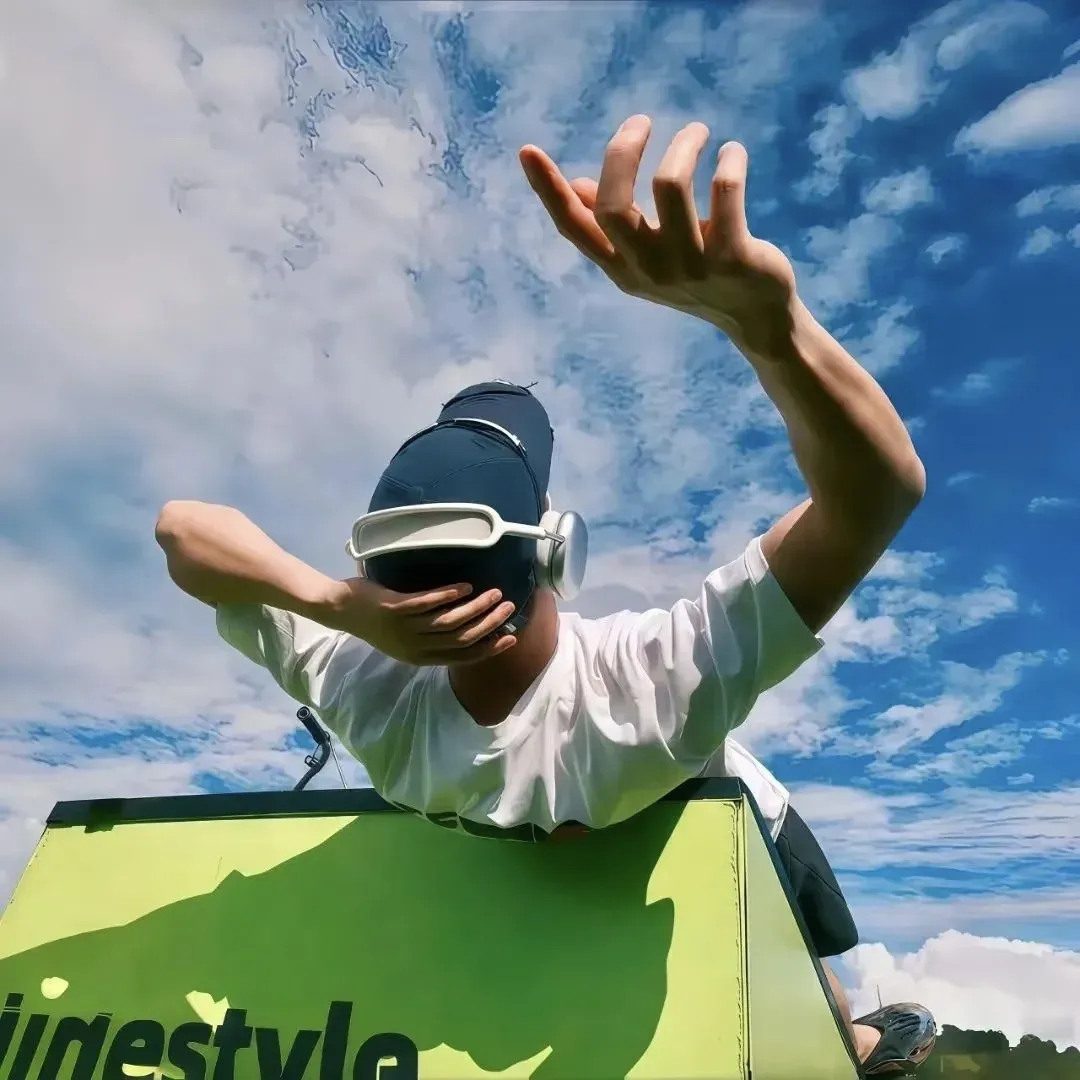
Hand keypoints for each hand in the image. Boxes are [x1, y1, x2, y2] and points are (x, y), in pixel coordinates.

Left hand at [321, 578, 516, 665]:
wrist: (339, 609)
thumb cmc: (375, 619)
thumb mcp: (404, 637)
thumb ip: (430, 635)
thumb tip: (465, 623)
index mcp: (419, 657)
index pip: (461, 657)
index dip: (488, 648)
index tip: (510, 638)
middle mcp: (413, 646)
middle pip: (460, 638)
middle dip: (489, 624)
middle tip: (508, 608)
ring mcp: (403, 628)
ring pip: (448, 621)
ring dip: (475, 607)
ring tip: (493, 592)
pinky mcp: (393, 608)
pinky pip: (426, 603)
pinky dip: (448, 594)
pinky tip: (464, 586)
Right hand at [520, 116, 798, 355]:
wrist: (757, 317)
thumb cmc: (700, 274)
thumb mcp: (650, 254)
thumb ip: (616, 224)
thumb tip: (578, 186)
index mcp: (622, 269)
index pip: (575, 228)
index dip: (548, 190)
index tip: (527, 150)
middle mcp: (648, 271)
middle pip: (614, 205)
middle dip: (622, 152)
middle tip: (641, 122)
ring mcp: (690, 267)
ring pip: (669, 186)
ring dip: (684, 145)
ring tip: (699, 132)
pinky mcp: (733, 258)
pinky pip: (725, 191)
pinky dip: (729, 161)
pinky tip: (732, 154)